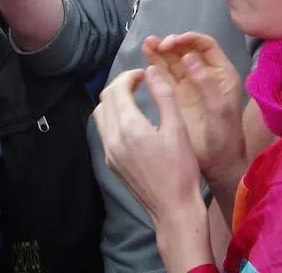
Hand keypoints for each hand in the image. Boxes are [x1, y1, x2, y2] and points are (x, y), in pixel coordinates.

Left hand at [94, 67, 203, 226]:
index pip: (117, 89)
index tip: (144, 74)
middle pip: (105, 99)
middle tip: (140, 82)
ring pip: (100, 114)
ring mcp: (108, 152)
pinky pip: (104, 130)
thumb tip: (151, 71)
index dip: (129, 76)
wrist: (173, 209)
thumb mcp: (178, 128)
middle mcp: (112, 138)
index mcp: (129, 127)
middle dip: (120, 84)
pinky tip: (131, 118)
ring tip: (134, 97)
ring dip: (114, 100)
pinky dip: (113, 116)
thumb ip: (163, 95)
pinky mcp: (110, 162)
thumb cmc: (181, 168)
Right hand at [143, 33, 245, 181]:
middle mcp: (204, 74)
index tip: (174, 40)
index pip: (206, 45)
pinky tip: (146, 61)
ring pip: (173, 60)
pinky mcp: (176, 95)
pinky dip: (155, 66)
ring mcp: (189, 84)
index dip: (190, 39)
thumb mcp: (219, 108)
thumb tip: (188, 56)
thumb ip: (206, 82)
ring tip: (146, 44)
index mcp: (221, 73)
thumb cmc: (224, 135)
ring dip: (160, 51)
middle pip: (186, 50)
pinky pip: (165, 76)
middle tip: (157, 43)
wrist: (216, 163)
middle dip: (171, 43)